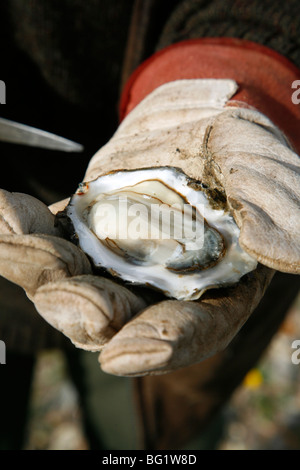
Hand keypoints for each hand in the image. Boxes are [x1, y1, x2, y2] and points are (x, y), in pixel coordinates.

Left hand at [0, 79, 297, 375]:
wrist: (193, 123)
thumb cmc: (234, 150)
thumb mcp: (260, 169)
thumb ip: (271, 208)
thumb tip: (278, 250)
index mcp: (211, 289)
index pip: (189, 330)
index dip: (162, 345)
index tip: (126, 353)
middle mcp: (156, 288)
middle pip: (116, 319)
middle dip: (86, 311)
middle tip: (68, 296)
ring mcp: (113, 265)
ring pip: (70, 286)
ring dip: (40, 270)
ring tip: (13, 241)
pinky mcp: (81, 236)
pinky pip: (45, 243)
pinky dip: (22, 231)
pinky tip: (6, 211)